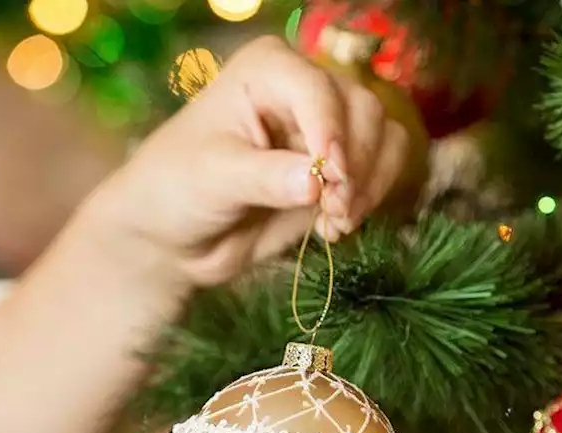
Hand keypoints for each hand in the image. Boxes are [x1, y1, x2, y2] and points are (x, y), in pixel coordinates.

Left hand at [84, 35, 412, 286]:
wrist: (176, 235)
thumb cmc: (178, 189)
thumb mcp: (214, 178)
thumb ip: (265, 177)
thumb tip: (315, 183)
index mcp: (268, 69)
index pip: (319, 89)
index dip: (332, 133)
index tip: (330, 181)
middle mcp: (305, 87)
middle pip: (365, 111)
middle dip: (356, 166)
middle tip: (332, 211)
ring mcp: (327, 125)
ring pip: (385, 137)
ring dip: (370, 184)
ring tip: (335, 222)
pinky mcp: (341, 164)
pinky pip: (386, 167)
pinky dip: (372, 196)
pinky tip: (335, 225)